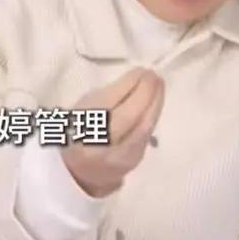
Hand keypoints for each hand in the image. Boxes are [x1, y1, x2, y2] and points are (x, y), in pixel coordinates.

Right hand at [61, 68, 163, 197]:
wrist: (83, 169)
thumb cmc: (80, 131)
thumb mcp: (84, 109)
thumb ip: (108, 95)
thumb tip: (137, 78)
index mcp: (79, 129)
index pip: (107, 104)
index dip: (128, 85)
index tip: (141, 69)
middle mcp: (98, 146)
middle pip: (127, 117)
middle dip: (145, 93)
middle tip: (154, 75)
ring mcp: (118, 157)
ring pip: (142, 127)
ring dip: (155, 103)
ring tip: (159, 85)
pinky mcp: (134, 161)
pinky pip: (146, 135)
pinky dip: (153, 115)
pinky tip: (156, 103)